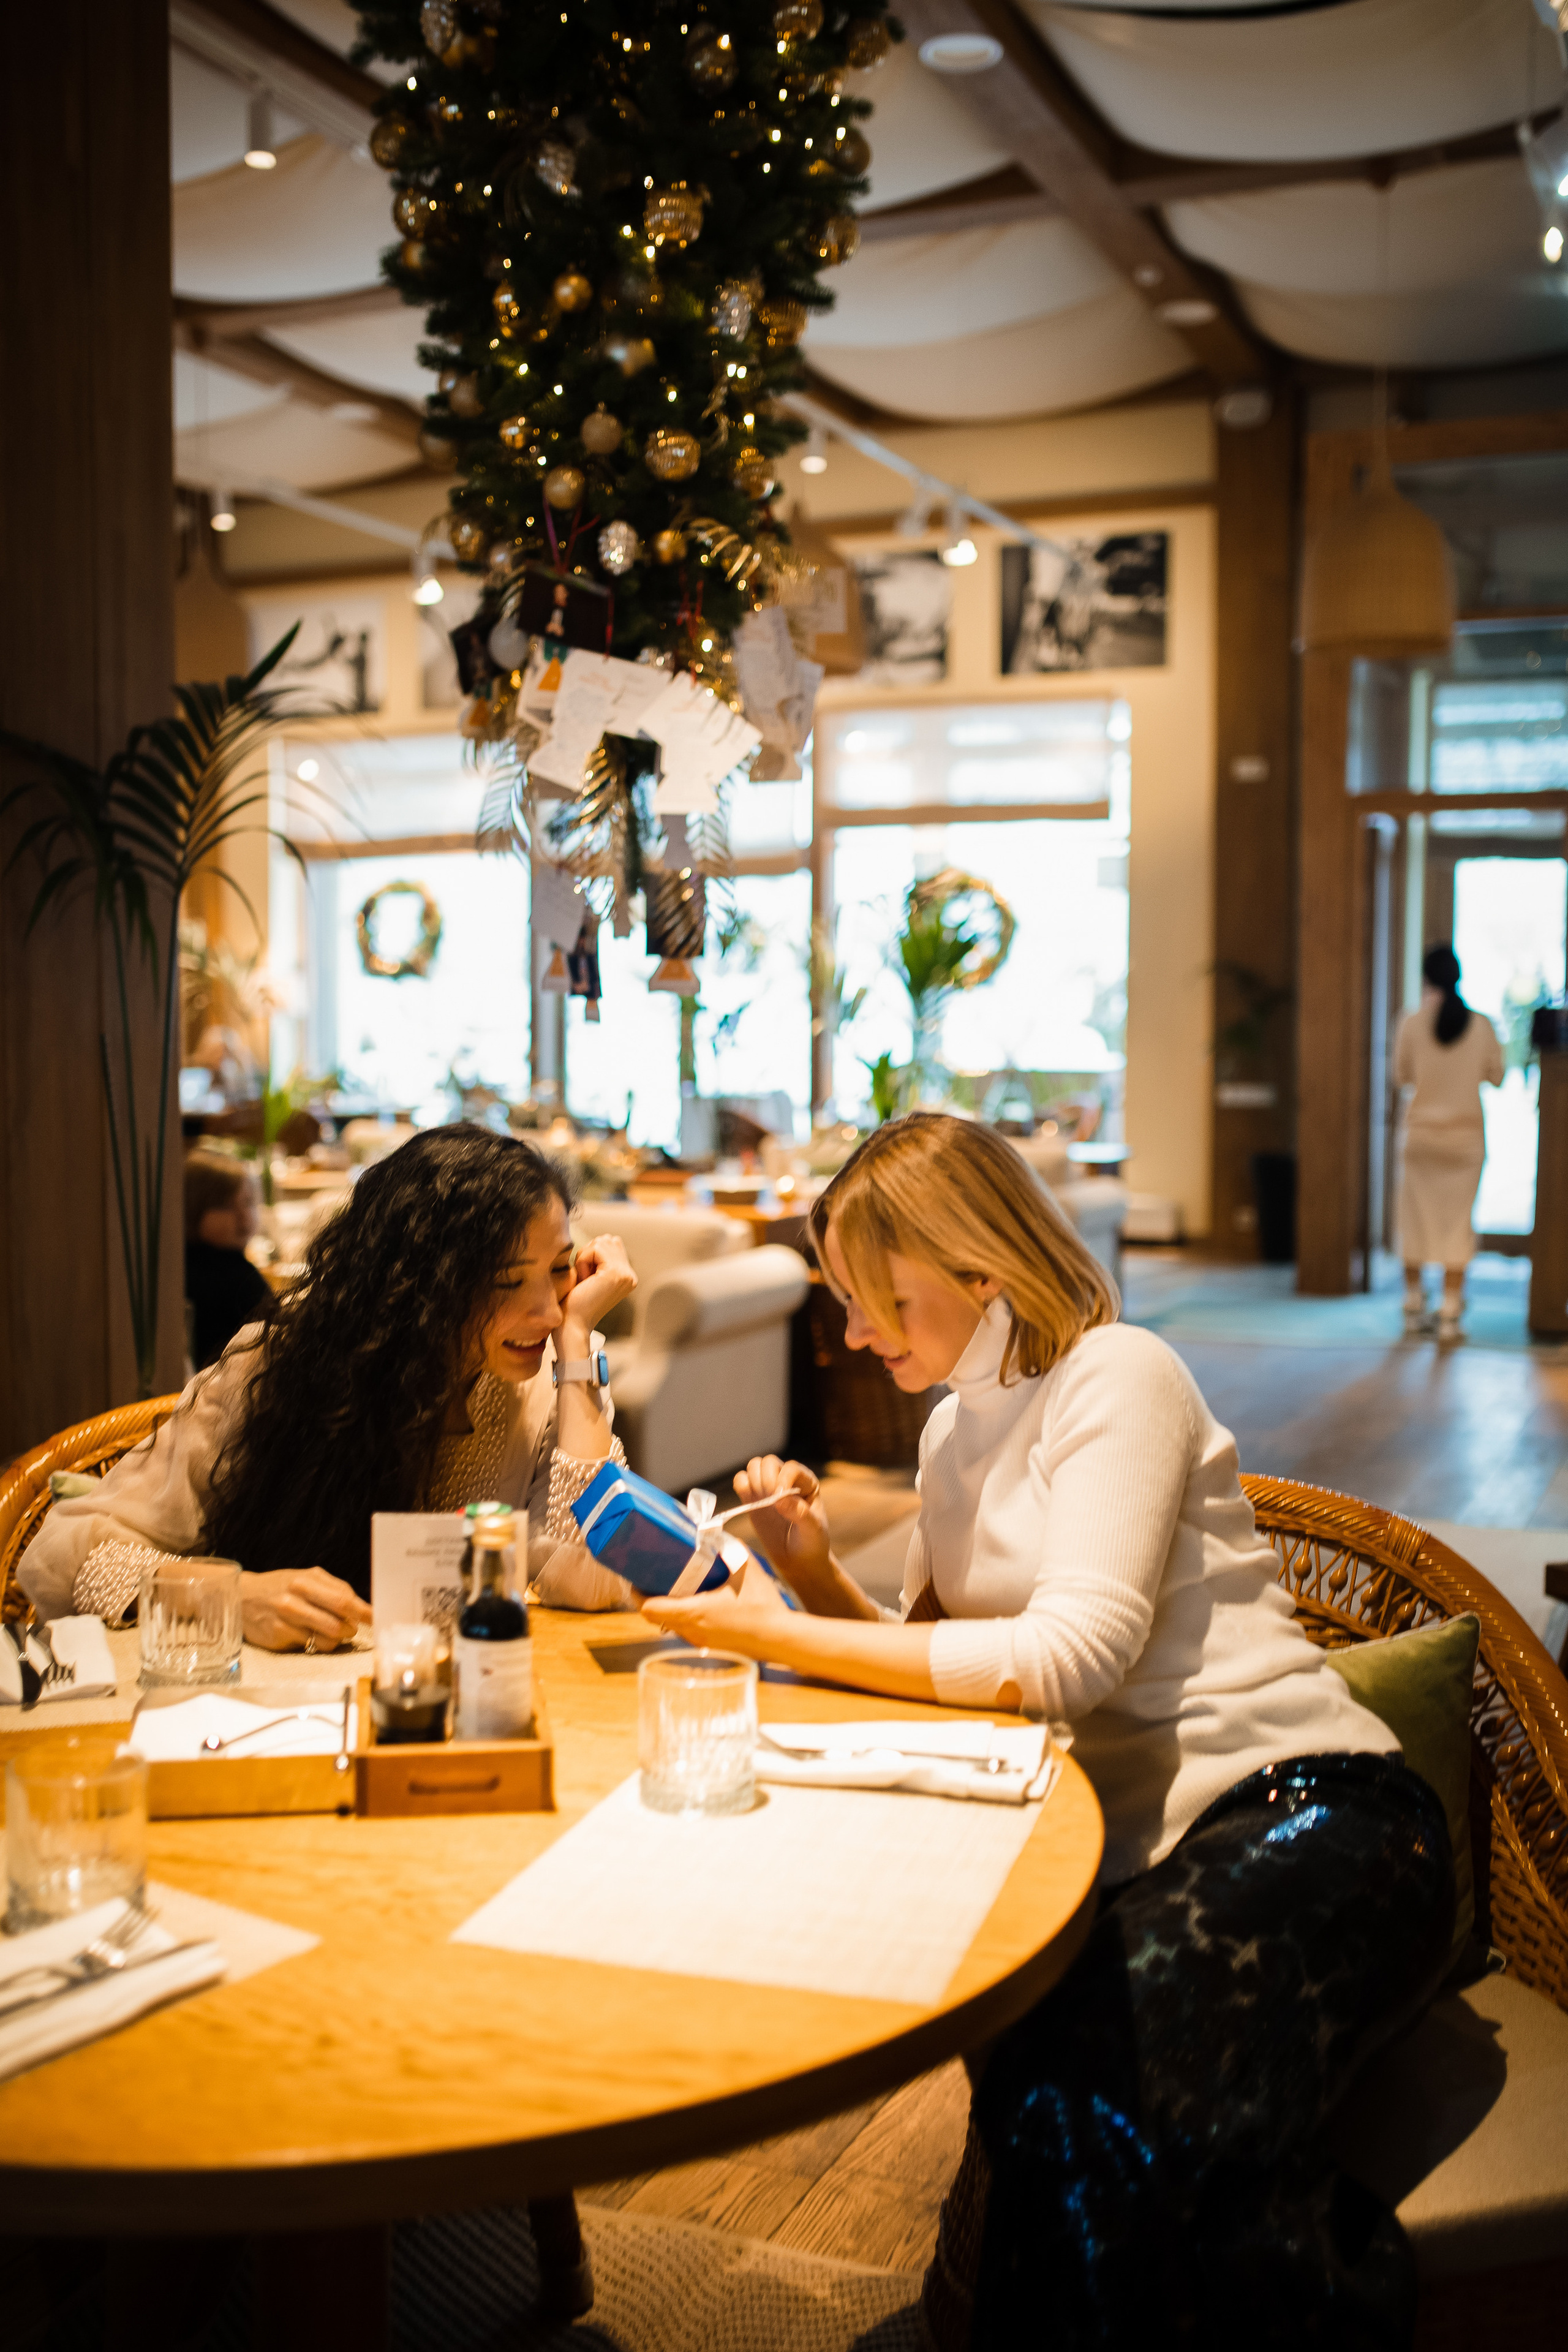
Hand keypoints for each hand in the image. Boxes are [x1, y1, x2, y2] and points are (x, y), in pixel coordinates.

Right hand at [240, 1568, 371, 1652]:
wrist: (240, 1597)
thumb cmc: (278, 1588)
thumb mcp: (304, 1579)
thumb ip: (332, 1590)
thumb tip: (360, 1607)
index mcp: (308, 1579)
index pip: (346, 1598)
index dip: (365, 1612)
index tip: (379, 1619)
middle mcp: (297, 1595)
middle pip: (340, 1617)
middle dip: (353, 1627)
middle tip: (353, 1629)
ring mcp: (287, 1616)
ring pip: (328, 1636)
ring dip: (336, 1639)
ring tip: (328, 1633)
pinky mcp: (278, 1635)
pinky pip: (310, 1646)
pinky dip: (316, 1645)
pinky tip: (307, 1637)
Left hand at [562, 1232, 636, 1337]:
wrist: (572, 1325)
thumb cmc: (573, 1303)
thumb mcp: (591, 1275)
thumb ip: (601, 1258)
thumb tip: (603, 1239)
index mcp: (627, 1276)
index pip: (611, 1243)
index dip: (591, 1255)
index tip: (586, 1280)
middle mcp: (630, 1275)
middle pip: (607, 1240)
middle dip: (589, 1254)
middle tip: (584, 1279)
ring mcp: (626, 1274)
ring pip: (601, 1242)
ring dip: (585, 1258)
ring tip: (584, 1280)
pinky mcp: (616, 1273)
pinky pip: (595, 1248)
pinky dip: (583, 1261)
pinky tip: (584, 1280)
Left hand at [643, 1552, 792, 1654]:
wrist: (781, 1638)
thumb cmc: (763, 1606)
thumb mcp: (745, 1568)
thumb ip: (728, 1548)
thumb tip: (714, 1534)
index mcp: (694, 1612)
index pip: (649, 1609)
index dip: (637, 1593)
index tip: (638, 1577)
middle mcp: (691, 1631)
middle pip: (654, 1617)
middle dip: (650, 1597)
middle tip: (654, 1576)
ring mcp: (700, 1642)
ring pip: (669, 1625)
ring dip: (666, 1608)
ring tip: (674, 1585)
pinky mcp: (710, 1646)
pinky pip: (685, 1631)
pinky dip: (681, 1616)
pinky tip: (696, 1601)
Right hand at [733, 1456, 831, 1587]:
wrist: (797, 1559)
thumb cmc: (811, 1542)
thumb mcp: (813, 1530)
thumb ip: (800, 1513)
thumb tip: (780, 1499)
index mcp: (807, 1483)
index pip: (791, 1468)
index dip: (783, 1478)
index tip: (779, 1498)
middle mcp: (787, 1480)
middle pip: (768, 1462)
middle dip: (765, 1479)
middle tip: (769, 1501)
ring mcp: (768, 1488)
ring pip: (754, 1467)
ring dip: (753, 1481)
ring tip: (761, 1503)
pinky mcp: (753, 1498)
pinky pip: (741, 1480)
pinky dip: (741, 1486)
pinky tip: (749, 1503)